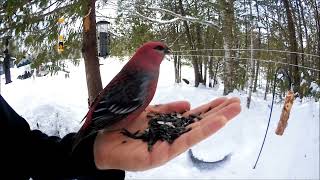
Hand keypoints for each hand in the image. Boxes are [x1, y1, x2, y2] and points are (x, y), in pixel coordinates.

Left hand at [93, 97, 240, 170]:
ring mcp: (169, 146)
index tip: (225, 100)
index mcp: (168, 126)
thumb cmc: (123, 126)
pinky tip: (219, 122)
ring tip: (236, 109)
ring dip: (218, 120)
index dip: (209, 108)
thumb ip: (167, 110)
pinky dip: (204, 131)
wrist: (101, 141)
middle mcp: (172, 137)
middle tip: (238, 103)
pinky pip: (186, 140)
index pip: (193, 116)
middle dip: (219, 113)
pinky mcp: (163, 154)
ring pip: (198, 131)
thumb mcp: (148, 112)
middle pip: (200, 123)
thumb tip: (188, 104)